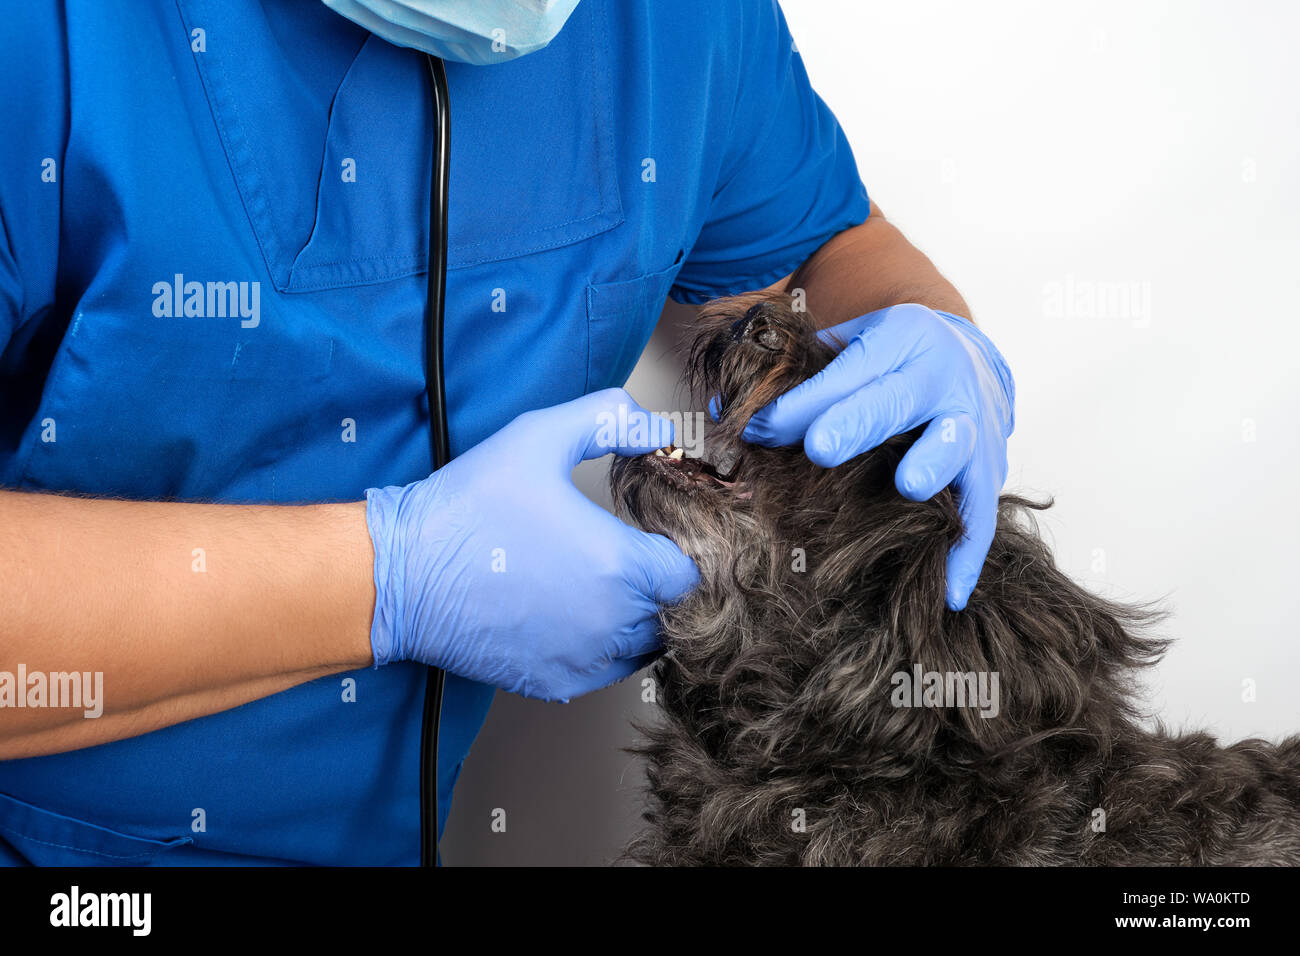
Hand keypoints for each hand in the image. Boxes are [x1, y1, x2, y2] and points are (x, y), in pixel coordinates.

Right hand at [364, 389, 698, 699]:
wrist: (401, 574)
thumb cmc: (466, 509)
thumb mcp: (540, 436)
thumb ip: (609, 420)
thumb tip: (657, 428)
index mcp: (619, 567)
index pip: (692, 571)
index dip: (681, 548)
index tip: (656, 533)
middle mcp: (611, 623)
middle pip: (675, 611)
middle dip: (662, 583)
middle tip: (633, 553)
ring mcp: (584, 660)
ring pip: (647, 646)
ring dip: (640, 617)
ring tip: (605, 581)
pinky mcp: (555, 683)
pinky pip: (607, 671)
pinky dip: (606, 647)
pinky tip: (579, 613)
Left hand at [739, 303, 1014, 610]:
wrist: (969, 359)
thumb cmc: (891, 359)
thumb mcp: (847, 346)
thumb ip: (794, 377)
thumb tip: (719, 415)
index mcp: (898, 340)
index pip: (844, 372)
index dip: (800, 403)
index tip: (757, 428)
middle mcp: (940, 378)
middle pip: (898, 400)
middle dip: (859, 422)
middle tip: (821, 447)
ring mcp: (971, 424)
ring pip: (953, 445)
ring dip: (931, 465)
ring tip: (909, 486)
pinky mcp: (988, 470)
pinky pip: (982, 513)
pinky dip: (967, 552)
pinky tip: (950, 592)